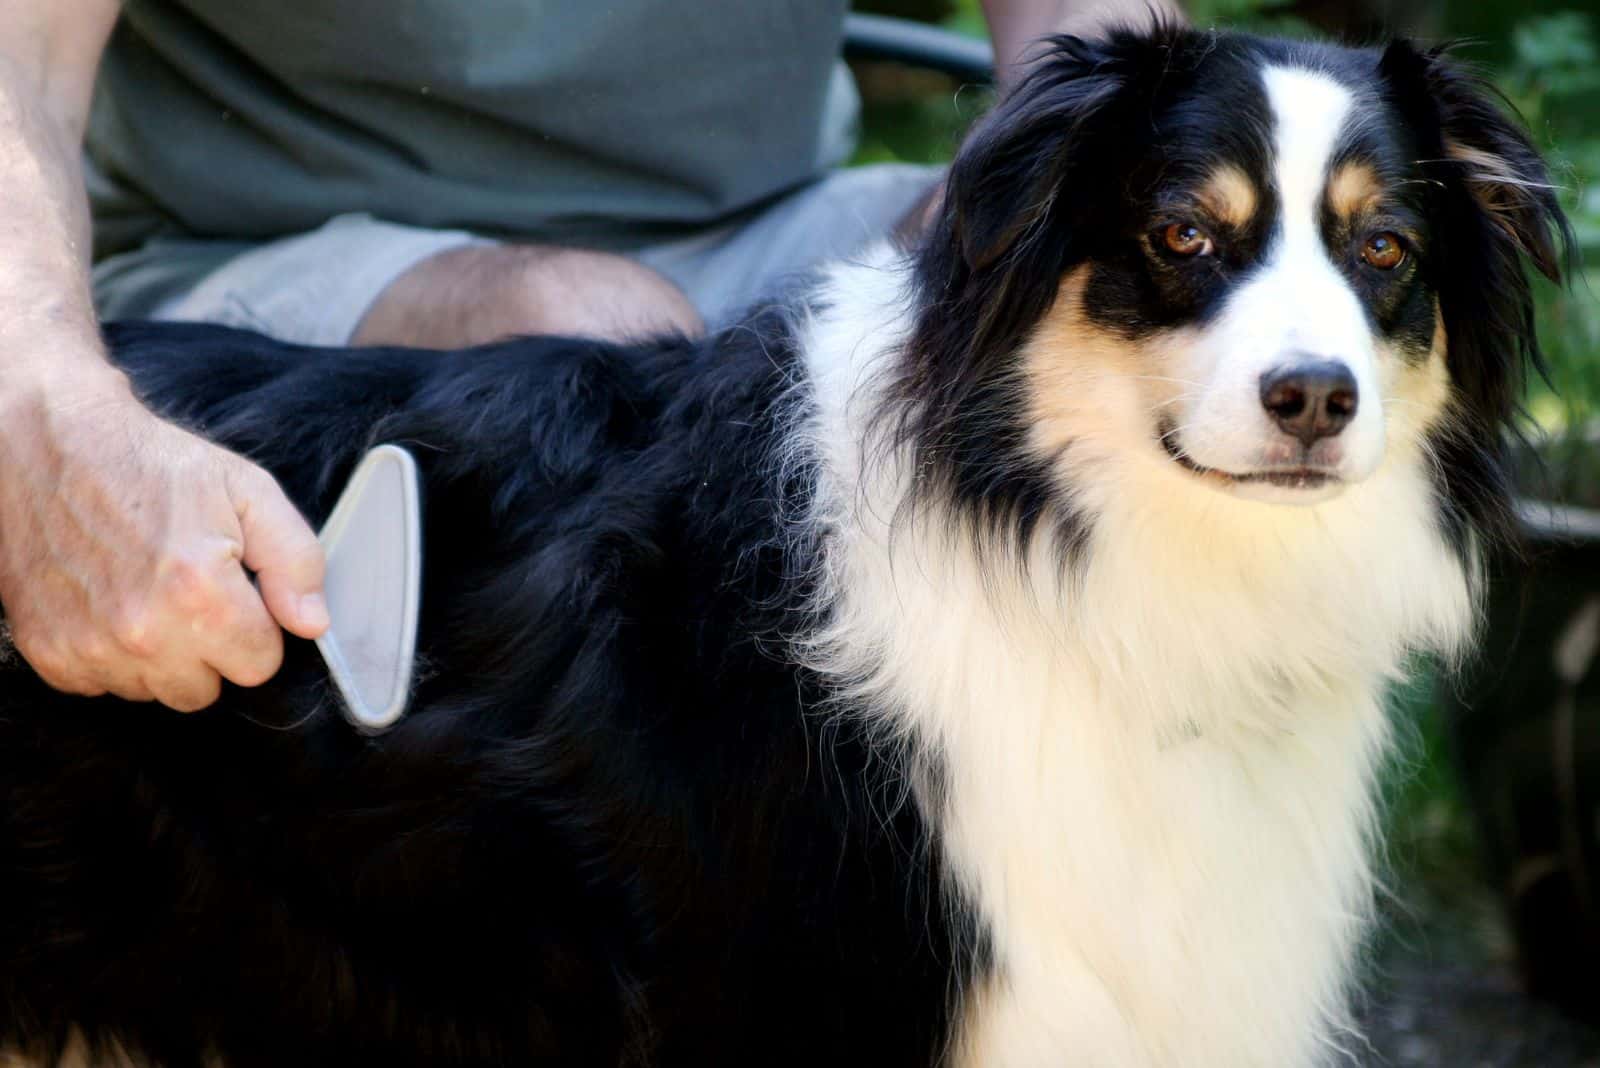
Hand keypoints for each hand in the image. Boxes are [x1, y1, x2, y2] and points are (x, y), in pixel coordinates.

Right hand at [0, 374, 327, 710]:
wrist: (50, 445)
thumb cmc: (151, 465)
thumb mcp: (248, 493)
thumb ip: (295, 561)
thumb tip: (312, 622)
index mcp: (199, 593)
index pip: (259, 665)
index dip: (255, 629)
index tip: (235, 595)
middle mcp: (142, 630)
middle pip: (205, 690)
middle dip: (209, 649)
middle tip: (190, 592)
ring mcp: (89, 646)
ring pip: (153, 692)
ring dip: (159, 655)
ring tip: (147, 592)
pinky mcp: (48, 651)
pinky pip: (102, 684)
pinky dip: (110, 654)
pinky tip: (110, 604)